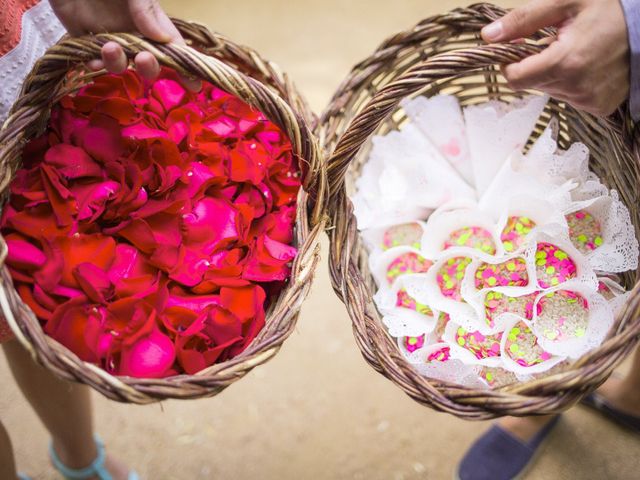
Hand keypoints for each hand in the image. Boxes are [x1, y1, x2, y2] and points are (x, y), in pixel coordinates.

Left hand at [50, 0, 192, 85]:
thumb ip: (146, 9)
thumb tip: (163, 39)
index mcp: (149, 18)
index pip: (173, 46)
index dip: (185, 66)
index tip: (195, 85)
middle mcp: (131, 31)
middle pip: (148, 61)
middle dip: (150, 67)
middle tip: (143, 59)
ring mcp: (107, 35)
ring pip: (120, 63)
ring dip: (118, 63)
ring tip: (109, 47)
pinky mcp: (81, 37)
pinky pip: (90, 60)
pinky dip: (93, 65)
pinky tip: (92, 60)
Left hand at [481, 0, 628, 115]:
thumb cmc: (610, 8)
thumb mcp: (565, 3)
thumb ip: (523, 20)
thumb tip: (488, 36)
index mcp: (565, 62)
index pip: (514, 78)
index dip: (509, 63)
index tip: (516, 48)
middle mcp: (577, 87)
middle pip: (532, 84)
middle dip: (535, 64)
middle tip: (554, 42)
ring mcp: (590, 100)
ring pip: (550, 91)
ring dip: (554, 73)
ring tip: (576, 51)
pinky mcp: (600, 106)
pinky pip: (571, 98)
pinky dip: (572, 83)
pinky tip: (587, 65)